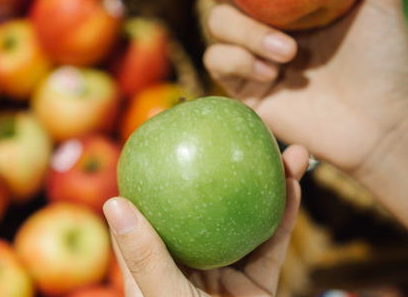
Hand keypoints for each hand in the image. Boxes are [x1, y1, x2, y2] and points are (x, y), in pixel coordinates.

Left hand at [103, 144, 308, 296]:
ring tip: (281, 145)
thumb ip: (145, 257)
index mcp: (151, 268)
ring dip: (264, 181)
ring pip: (242, 217)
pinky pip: (270, 243)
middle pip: (202, 204)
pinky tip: (293, 181)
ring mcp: (221, 275)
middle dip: (221, 167)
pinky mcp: (255, 286)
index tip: (167, 128)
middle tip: (237, 127)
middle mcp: (185, 265)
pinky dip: (283, 214)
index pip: (148, 210)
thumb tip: (113, 201)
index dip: (155, 168)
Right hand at [198, 0, 407, 174]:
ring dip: (246, 34)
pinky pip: (220, 63)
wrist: (381, 123)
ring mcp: (250, 60)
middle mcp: (262, 30)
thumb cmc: (385, 62)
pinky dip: (241, 61)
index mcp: (286, 6)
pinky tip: (273, 72)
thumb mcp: (382, 2)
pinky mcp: (244, 91)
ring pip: (216, 29)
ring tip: (288, 51)